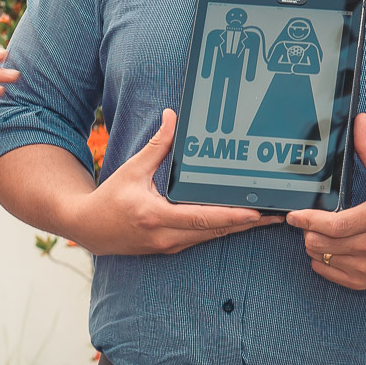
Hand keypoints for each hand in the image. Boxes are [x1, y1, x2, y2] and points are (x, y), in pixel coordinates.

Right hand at [76, 109, 281, 255]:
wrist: (89, 229)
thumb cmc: (110, 198)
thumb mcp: (132, 169)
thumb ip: (156, 145)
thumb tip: (172, 116)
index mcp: (155, 215)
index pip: (201, 218)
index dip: (230, 216)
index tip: (254, 212)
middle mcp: (165, 235)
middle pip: (214, 231)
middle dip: (247, 224)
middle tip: (276, 214)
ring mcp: (169, 245)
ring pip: (211, 238)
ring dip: (239, 228)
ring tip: (267, 218)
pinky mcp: (170, 248)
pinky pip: (202, 239)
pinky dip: (222, 230)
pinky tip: (240, 222)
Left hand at [286, 113, 365, 289]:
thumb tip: (359, 121)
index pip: (333, 225)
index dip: (308, 220)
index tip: (294, 215)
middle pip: (319, 242)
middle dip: (309, 229)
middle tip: (313, 219)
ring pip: (320, 257)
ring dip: (315, 243)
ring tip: (325, 231)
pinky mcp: (363, 281)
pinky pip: (326, 272)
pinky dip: (322, 259)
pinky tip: (334, 247)